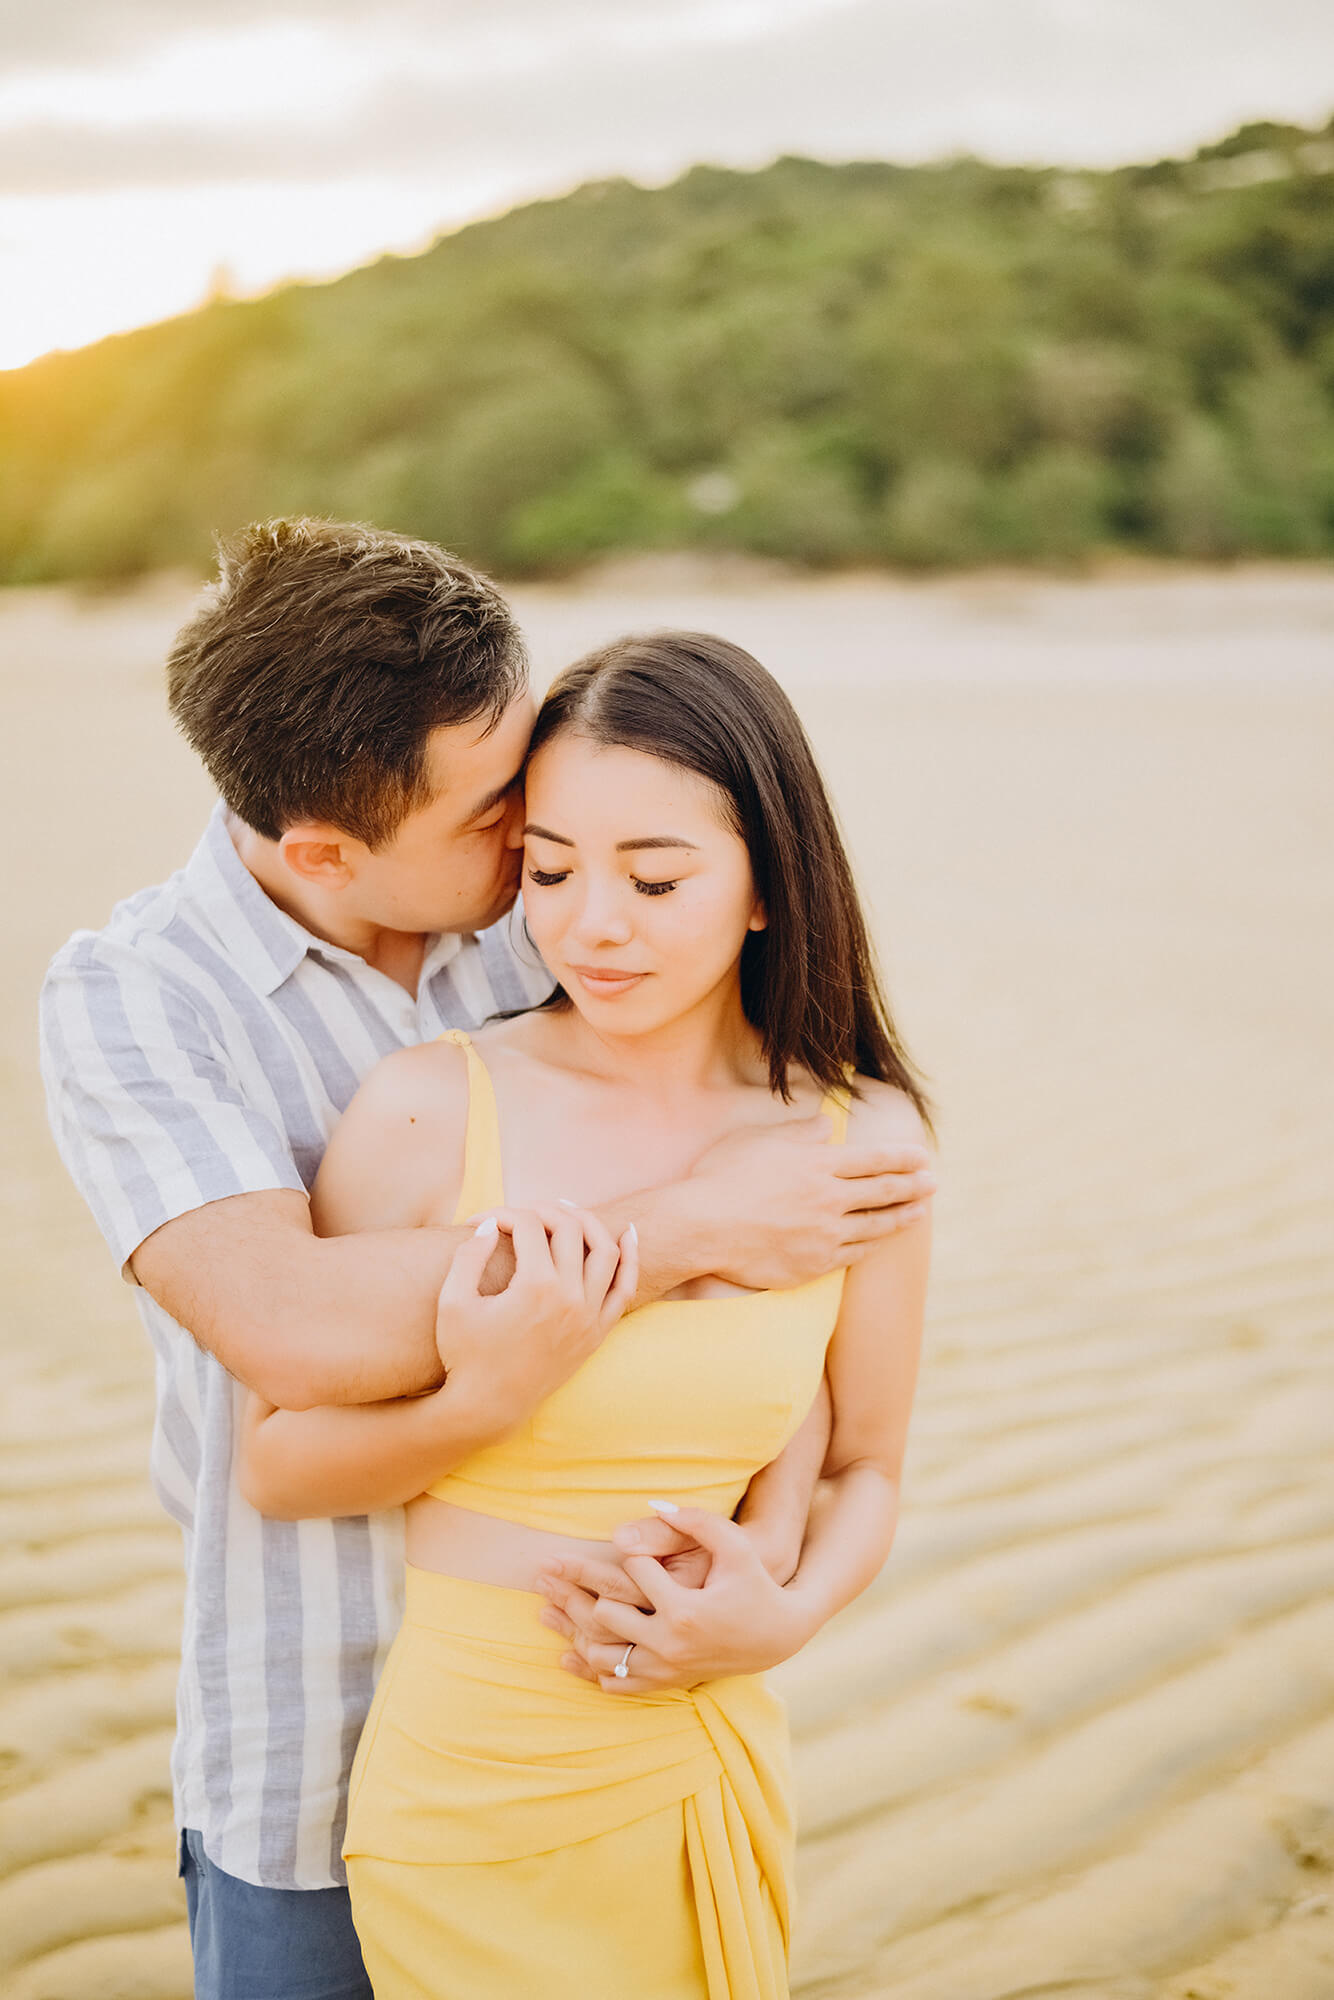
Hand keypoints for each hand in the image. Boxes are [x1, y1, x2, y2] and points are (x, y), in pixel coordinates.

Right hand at [435, 1204, 636, 1429]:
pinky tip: (627, 1234)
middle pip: (569, 1229)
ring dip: (587, 1223)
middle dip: (542, 1210)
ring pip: (605, 1251)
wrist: (488, 1408)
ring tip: (565, 1212)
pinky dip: (630, 1258)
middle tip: (521, 1213)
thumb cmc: (465, 1356)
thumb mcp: (452, 1303)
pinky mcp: (597, 1333)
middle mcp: (570, 1298)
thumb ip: (468, 1256)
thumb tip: (489, 1225)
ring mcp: (589, 1316)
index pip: (528, 1226)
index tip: (479, 1222)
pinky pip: (624, 1289)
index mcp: (535, 1287)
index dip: (501, 1214)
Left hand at [536, 1504, 812, 1692]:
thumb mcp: (736, 1547)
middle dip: (576, 1589)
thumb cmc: (753, 1583)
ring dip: (571, 1631)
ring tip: (544, 1609)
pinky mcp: (666, 1682)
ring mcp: (665, 1668)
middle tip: (547, 1568)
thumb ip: (697, 1521)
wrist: (776, 1635)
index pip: (635, 1575)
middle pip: (606, 1616)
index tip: (610, 1541)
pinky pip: (617, 1682)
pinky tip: (568, 1652)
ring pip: (603, 1654)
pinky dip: (591, 1669)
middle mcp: (670, 1645)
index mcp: (684, 1610)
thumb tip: (654, 1503)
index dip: (625, 1553)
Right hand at [687, 1118, 934, 1290]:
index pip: (874, 1159)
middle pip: (883, 1191)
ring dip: (902, 1216)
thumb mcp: (758, 1140)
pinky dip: (872, 1245)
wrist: (701, 1228)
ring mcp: (824, 1234)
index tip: (923, 1157)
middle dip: (913, 1185)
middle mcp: (829, 1198)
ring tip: (919, 1212)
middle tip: (934, 1183)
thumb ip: (798, 1134)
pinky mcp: (813, 1264)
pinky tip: (880, 1241)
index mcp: (818, 1164)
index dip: (903, 1157)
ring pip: (875, 1225)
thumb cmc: (722, 1177)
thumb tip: (826, 1125)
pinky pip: (852, 1254)